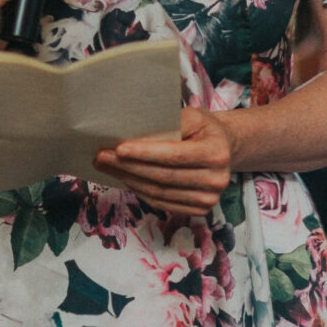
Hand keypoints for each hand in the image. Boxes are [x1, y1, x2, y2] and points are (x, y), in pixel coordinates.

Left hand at [95, 107, 235, 216]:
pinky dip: (139, 191)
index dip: (145, 153)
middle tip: (102, 156)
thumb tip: (133, 130)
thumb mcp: (193, 115)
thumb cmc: (203, 128)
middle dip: (128, 167)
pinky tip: (124, 178)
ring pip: (159, 193)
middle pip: (163, 177)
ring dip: (128, 180)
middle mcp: (216, 180)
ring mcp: (208, 199)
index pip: (175, 155)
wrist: (224, 148)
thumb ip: (170, 122)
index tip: (119, 148)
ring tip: (106, 166)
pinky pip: (161, 203)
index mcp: (217, 153)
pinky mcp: (199, 210)